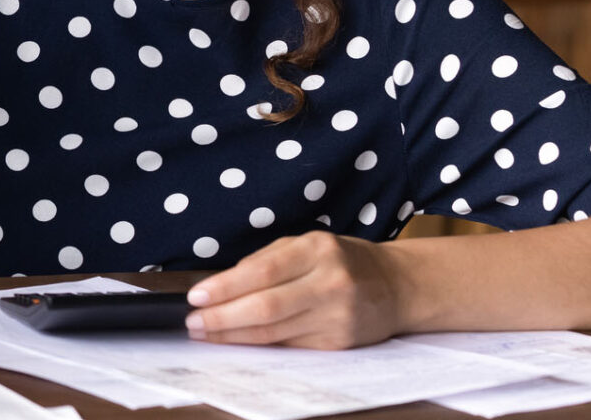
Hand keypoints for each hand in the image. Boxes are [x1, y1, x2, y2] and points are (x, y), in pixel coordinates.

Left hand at [186, 231, 407, 349]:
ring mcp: (337, 316)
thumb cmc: (342, 260)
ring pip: (274, 332)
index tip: (197, 296)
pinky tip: (238, 340)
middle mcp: (330, 282)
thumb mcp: (308, 244)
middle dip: (222, 317)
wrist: (396, 286)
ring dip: (233, 335)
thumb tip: (222, 284)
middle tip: (194, 321)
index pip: (262, 272)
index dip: (226, 287)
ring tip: (206, 332)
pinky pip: (289, 345)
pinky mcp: (339, 343)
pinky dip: (258, 343)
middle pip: (266, 306)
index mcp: (318, 249)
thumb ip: (267, 260)